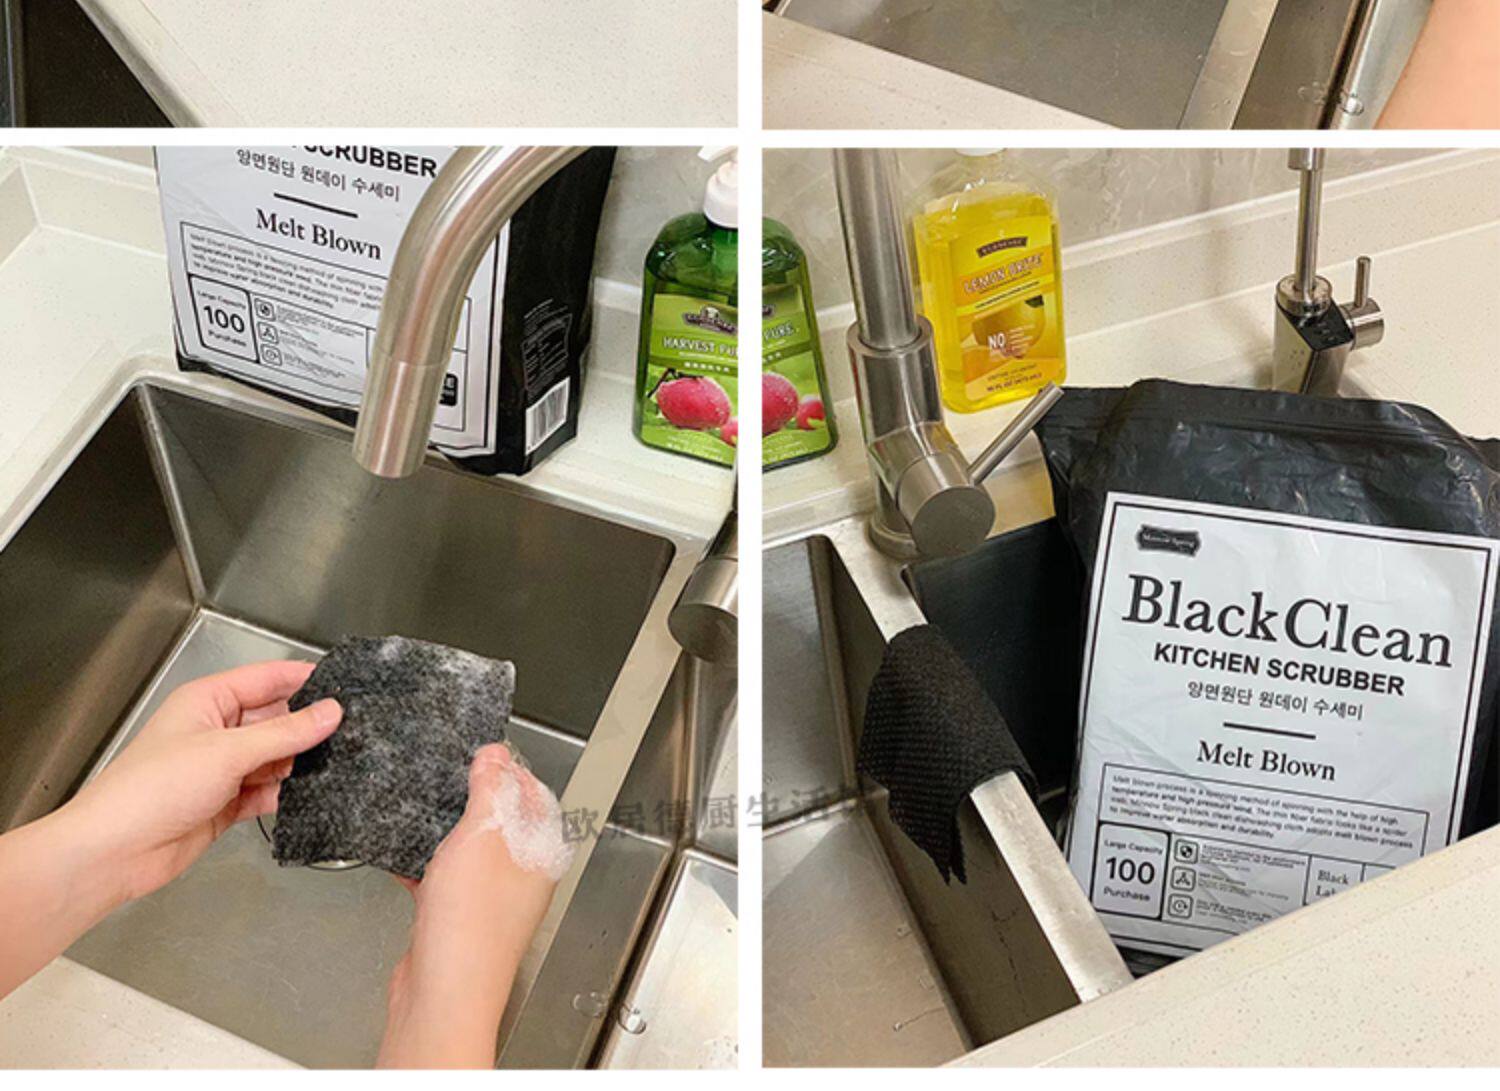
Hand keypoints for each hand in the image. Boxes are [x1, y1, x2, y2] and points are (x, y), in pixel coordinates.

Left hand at [65, 660, 341, 904]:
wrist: (114, 852)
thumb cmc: (160, 786)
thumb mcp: (228, 752)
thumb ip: (285, 734)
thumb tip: (334, 711)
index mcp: (209, 701)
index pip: (267, 679)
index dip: (306, 679)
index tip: (350, 685)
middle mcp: (217, 730)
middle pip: (275, 719)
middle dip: (310, 726)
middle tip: (359, 731)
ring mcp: (222, 769)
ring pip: (275, 758)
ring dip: (303, 763)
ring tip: (348, 763)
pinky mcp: (227, 804)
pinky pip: (267, 791)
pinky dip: (288, 793)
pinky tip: (318, 794)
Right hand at [378, 744, 569, 1068]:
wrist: (442, 993)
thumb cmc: (472, 923)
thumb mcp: (482, 834)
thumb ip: (490, 789)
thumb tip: (495, 755)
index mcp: (541, 854)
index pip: (536, 797)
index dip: (512, 770)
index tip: (484, 753)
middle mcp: (521, 877)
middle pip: (500, 823)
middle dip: (473, 799)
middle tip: (448, 777)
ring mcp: (488, 899)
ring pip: (468, 851)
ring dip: (444, 831)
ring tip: (421, 809)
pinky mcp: (455, 918)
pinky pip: (440, 878)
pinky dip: (421, 864)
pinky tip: (400, 855)